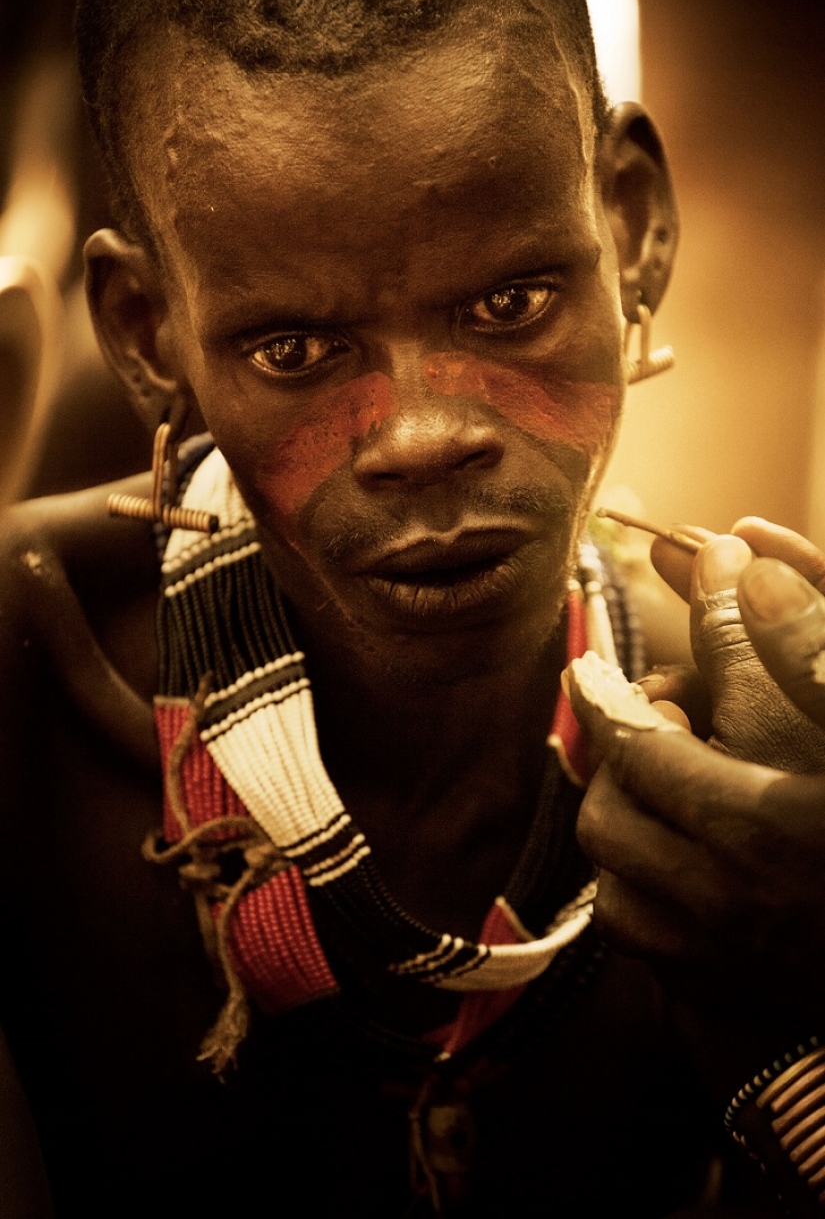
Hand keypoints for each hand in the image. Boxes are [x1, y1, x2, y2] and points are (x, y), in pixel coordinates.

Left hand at [567, 528, 824, 1016]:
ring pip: (613, 890)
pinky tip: (686, 867)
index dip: (604, 700)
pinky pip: (645, 947)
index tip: (586, 675)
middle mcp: (723, 901)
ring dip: (625, 836)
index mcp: (755, 822)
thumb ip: (798, 647)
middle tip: (655, 739)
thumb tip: (737, 562)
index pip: (633, 746)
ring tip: (668, 801)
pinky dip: (645, 898)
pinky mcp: (730, 999)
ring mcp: (723, 962)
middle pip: (607, 819)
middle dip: (615, 770)